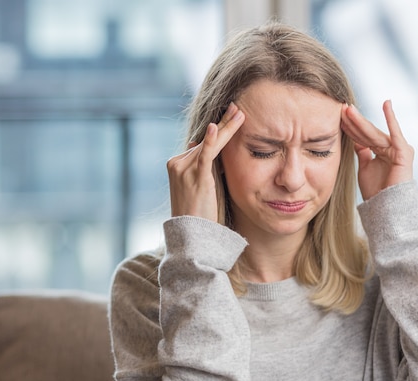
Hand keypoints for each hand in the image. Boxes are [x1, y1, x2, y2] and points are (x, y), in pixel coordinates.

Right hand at [167, 102, 244, 221]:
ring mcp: (183, 168)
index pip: (202, 144)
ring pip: (209, 143)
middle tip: (237, 107)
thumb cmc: (200, 215)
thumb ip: (206, 168)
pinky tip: (215, 126)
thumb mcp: (203, 187)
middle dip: (223, 124)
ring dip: (226, 127)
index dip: (217, 131)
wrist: (191, 236)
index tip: (231, 117)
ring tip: (240, 113)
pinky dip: (211, 140)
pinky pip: (204, 154)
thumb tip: (207, 149)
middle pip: (206, 140)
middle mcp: (178, 163)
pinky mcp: (194, 176)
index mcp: (178, 165)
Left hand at [341, 100, 413, 200]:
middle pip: (367, 132)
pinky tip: (386, 103)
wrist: (387, 208)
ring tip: (348, 110)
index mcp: (380, 152)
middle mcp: (389, 148)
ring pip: (374, 132)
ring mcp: (397, 148)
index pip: (362, 136)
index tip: (338, 116)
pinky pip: (395, 132)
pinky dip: (391, 118)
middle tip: (341, 108)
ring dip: (360, 121)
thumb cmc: (376, 192)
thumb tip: (356, 140)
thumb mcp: (364, 168)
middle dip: (353, 121)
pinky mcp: (403, 151)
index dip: (350, 127)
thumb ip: (362, 152)